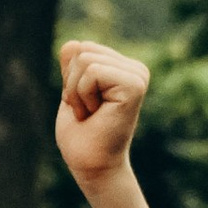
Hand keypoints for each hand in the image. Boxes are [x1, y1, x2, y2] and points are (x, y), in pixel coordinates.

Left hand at [54, 39, 149, 188]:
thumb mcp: (72, 92)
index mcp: (122, 68)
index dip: (70, 78)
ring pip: (85, 59)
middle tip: (87, 110)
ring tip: (91, 113)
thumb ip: (72, 67)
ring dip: (77, 91)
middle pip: (82, 49)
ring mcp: (138, 75)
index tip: (83, 105)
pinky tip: (96, 113)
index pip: (80, 47)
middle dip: (72, 83)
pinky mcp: (135, 85)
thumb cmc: (82, 134)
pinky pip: (93, 71)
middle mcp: (135, 68)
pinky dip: (83, 95)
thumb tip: (71, 42)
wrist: (91, 164)